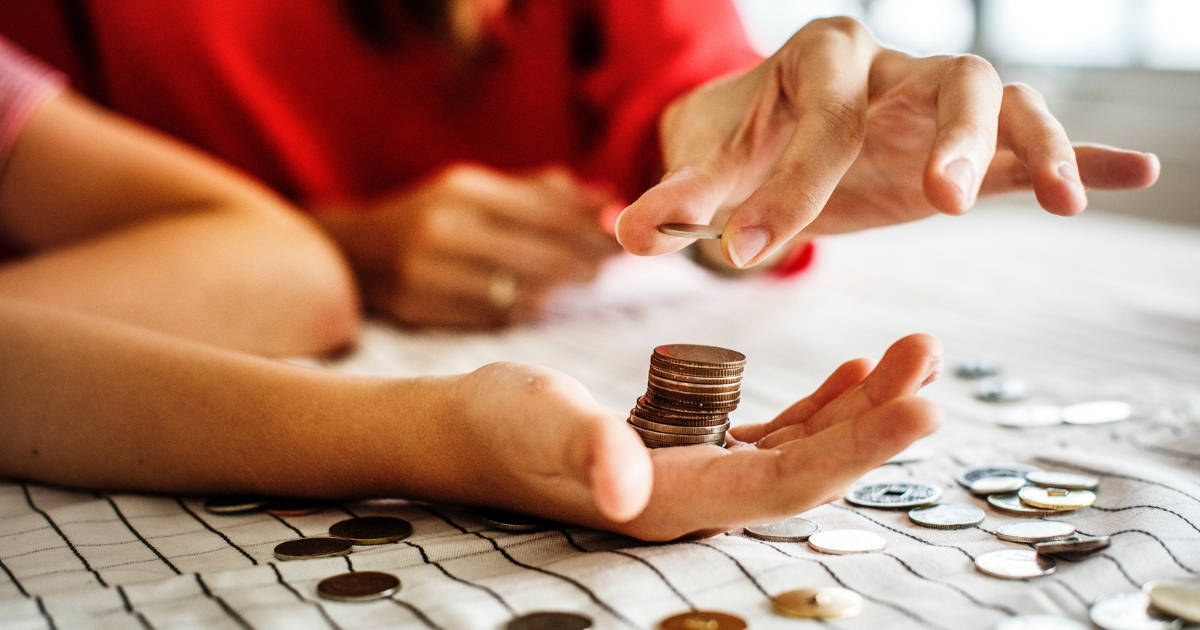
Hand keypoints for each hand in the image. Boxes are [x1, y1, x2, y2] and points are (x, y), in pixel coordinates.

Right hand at [318, 164, 619, 327]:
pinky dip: (525, 308)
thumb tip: (608, 199)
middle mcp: (445, 228)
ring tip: (583, 280)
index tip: (622, 236)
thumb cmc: (432, 216)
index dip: (591, 228)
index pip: (546, 212)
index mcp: (463, 190)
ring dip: (560, 289)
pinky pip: (493, 316)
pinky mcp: (422, 308)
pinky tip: (541, 300)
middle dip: (585, 261)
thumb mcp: (477, 190)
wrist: (355, 252)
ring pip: (520, 290)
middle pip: (540, 254)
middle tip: (613, 265)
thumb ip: (541, 193)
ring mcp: (430, 272)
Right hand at [445, 334, 941, 540]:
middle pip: (813, 468)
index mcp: (674, 501)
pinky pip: (773, 433)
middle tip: (932, 362)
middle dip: (879, 421)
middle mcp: (699, 499)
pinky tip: (853, 374)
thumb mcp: (539, 423)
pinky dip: (820, 404)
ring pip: (802, 448)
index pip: (787, 484)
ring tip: (912, 356)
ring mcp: (699, 476)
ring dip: (861, 407)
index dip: (860, 452)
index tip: (924, 408)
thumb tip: (626, 489)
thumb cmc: (496, 425)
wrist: (466, 430)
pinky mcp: (691, 450)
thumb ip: (587, 451)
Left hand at [616, 17, 1160, 268]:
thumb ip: (676, 200)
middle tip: (939, 203)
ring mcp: (934, 100)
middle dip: (949, 136)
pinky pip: (1034, 139)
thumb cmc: (739, 145)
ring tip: (1058, 199)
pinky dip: (1080, 155)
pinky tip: (1134, 175)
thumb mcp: (706, 169)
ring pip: (1004, 99)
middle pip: (946, 77)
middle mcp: (889, 66)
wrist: (768, 132)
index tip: (748, 253)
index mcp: (819, 60)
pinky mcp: (965, 143)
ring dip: (1031, 144)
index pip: (820, 120)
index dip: (786, 187)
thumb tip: (626, 233)